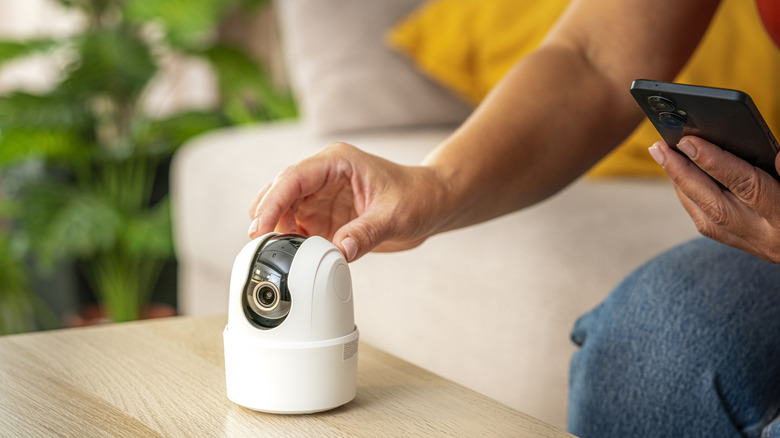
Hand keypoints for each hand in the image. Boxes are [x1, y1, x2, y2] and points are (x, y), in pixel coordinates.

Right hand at [248, 142, 447, 261]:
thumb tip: (340, 252)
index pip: (294, 177)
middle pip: (282, 191)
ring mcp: (323, 196)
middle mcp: (325, 176)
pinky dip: (293, 241)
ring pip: (286, 209)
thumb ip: (366, 233)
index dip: (274, 202)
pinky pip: (300, 227)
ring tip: (276, 252)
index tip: (262, 227)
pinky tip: (294, 255)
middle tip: (259, 243)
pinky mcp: (327, 215)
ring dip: (279, 229)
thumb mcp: (395, 216)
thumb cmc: (418, 197)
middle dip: (268, 215)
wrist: (433, 204)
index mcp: (337, 162)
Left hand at [649, 136, 779, 262]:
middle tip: (659, 146)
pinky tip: (679, 176)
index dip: (718, 163)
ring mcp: (754, 245)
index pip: (749, 187)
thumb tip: (775, 155)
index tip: (691, 142)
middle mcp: (769, 237)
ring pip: (705, 218)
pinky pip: (707, 224)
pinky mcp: (744, 247)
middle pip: (716, 205)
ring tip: (663, 155)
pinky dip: (690, 197)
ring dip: (680, 184)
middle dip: (684, 173)